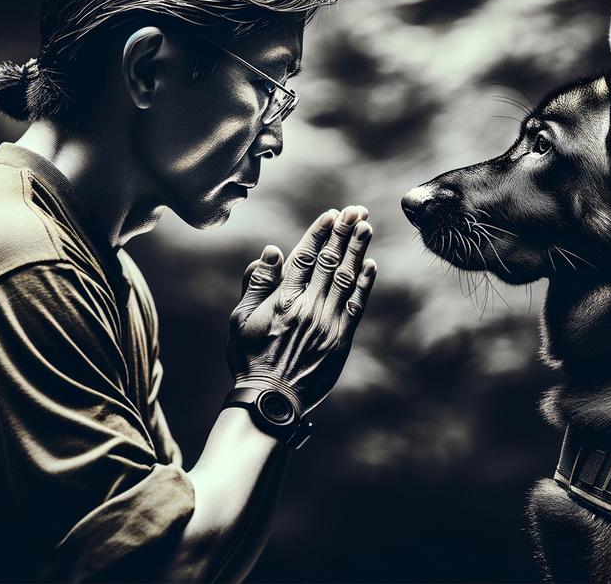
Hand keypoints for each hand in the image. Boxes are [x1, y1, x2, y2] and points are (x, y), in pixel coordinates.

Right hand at [226, 205, 376, 413]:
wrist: (271, 399)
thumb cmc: (250, 358)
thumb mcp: (240, 319)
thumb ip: (255, 284)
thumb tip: (271, 252)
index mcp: (283, 298)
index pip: (304, 256)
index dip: (319, 233)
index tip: (331, 215)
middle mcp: (308, 306)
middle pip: (329, 261)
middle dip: (344, 233)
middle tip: (357, 210)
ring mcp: (327, 322)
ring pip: (346, 278)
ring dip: (357, 250)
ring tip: (366, 226)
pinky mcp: (341, 339)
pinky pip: (356, 305)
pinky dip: (364, 283)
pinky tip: (370, 264)